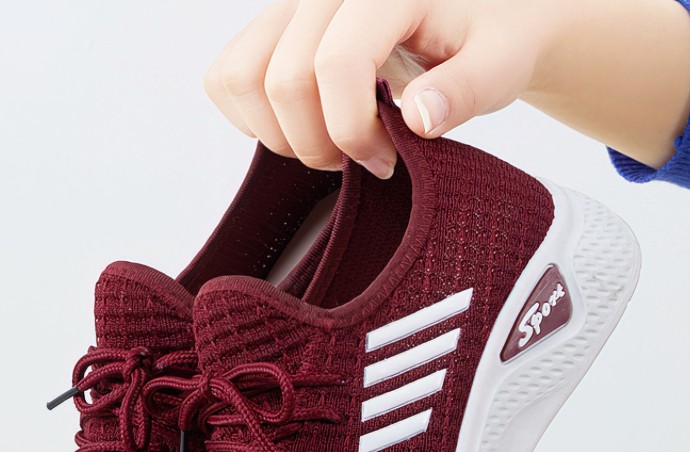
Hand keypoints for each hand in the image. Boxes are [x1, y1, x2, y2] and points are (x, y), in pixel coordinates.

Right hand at [204, 0, 689, 174]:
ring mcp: (290, 8)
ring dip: (279, 135)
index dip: (351, 130)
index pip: (334, 65)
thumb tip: (418, 117)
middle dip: (317, 143)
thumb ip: (466, 88)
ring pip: (240, 78)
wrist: (476, 20)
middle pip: (281, 81)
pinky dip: (252, 119)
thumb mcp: (501, 63)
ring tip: (330, 143)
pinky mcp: (270, 29)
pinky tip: (303, 127)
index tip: (387, 160)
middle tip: (362, 157)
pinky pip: (227, 78)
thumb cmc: (489, 40)